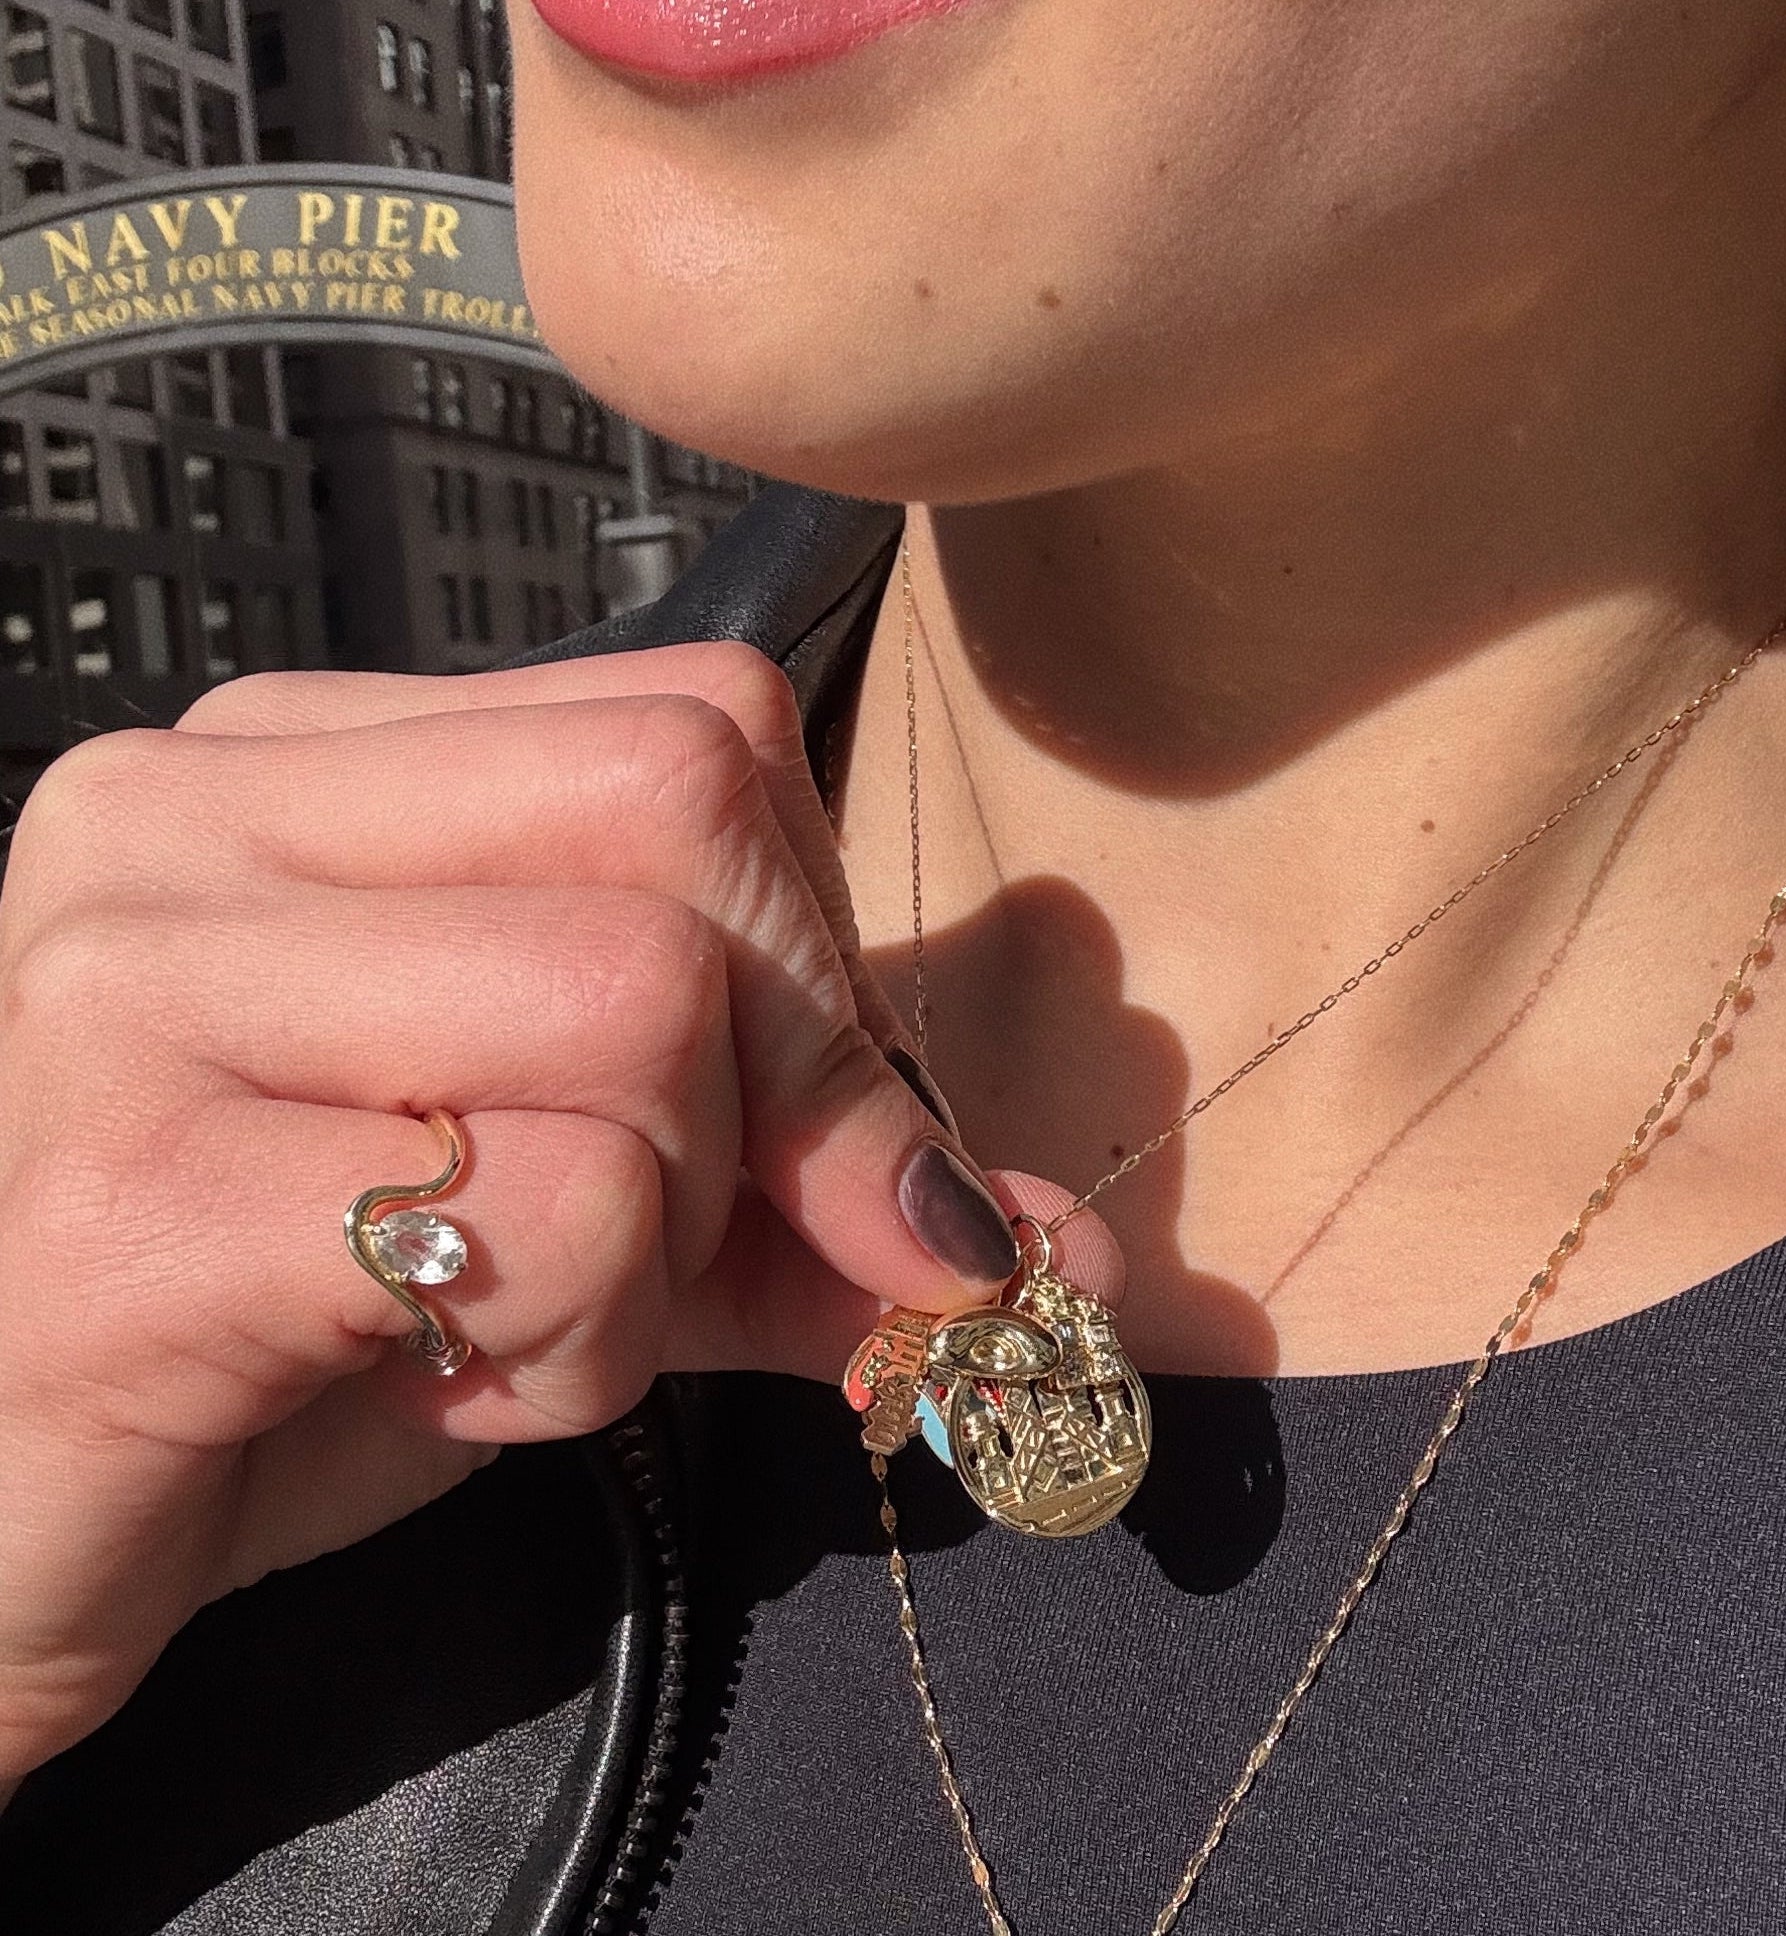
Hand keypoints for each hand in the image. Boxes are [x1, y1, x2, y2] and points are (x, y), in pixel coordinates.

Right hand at [0, 642, 1022, 1784]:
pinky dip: (564, 1351)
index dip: (809, 957)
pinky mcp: (129, 1198)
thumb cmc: (316, 1337)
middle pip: (692, 830)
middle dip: (756, 1090)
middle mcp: (190, 811)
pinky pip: (549, 1211)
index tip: (771, 1131)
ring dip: (647, 1244)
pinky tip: (406, 1381)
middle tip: (625, 1234)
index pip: (707, 730)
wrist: (27, 1525)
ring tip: (485, 1316)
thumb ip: (830, 1198)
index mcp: (302, 760)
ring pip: (638, 1013)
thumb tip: (1078, 1247)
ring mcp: (129, 981)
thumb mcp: (610, 1225)